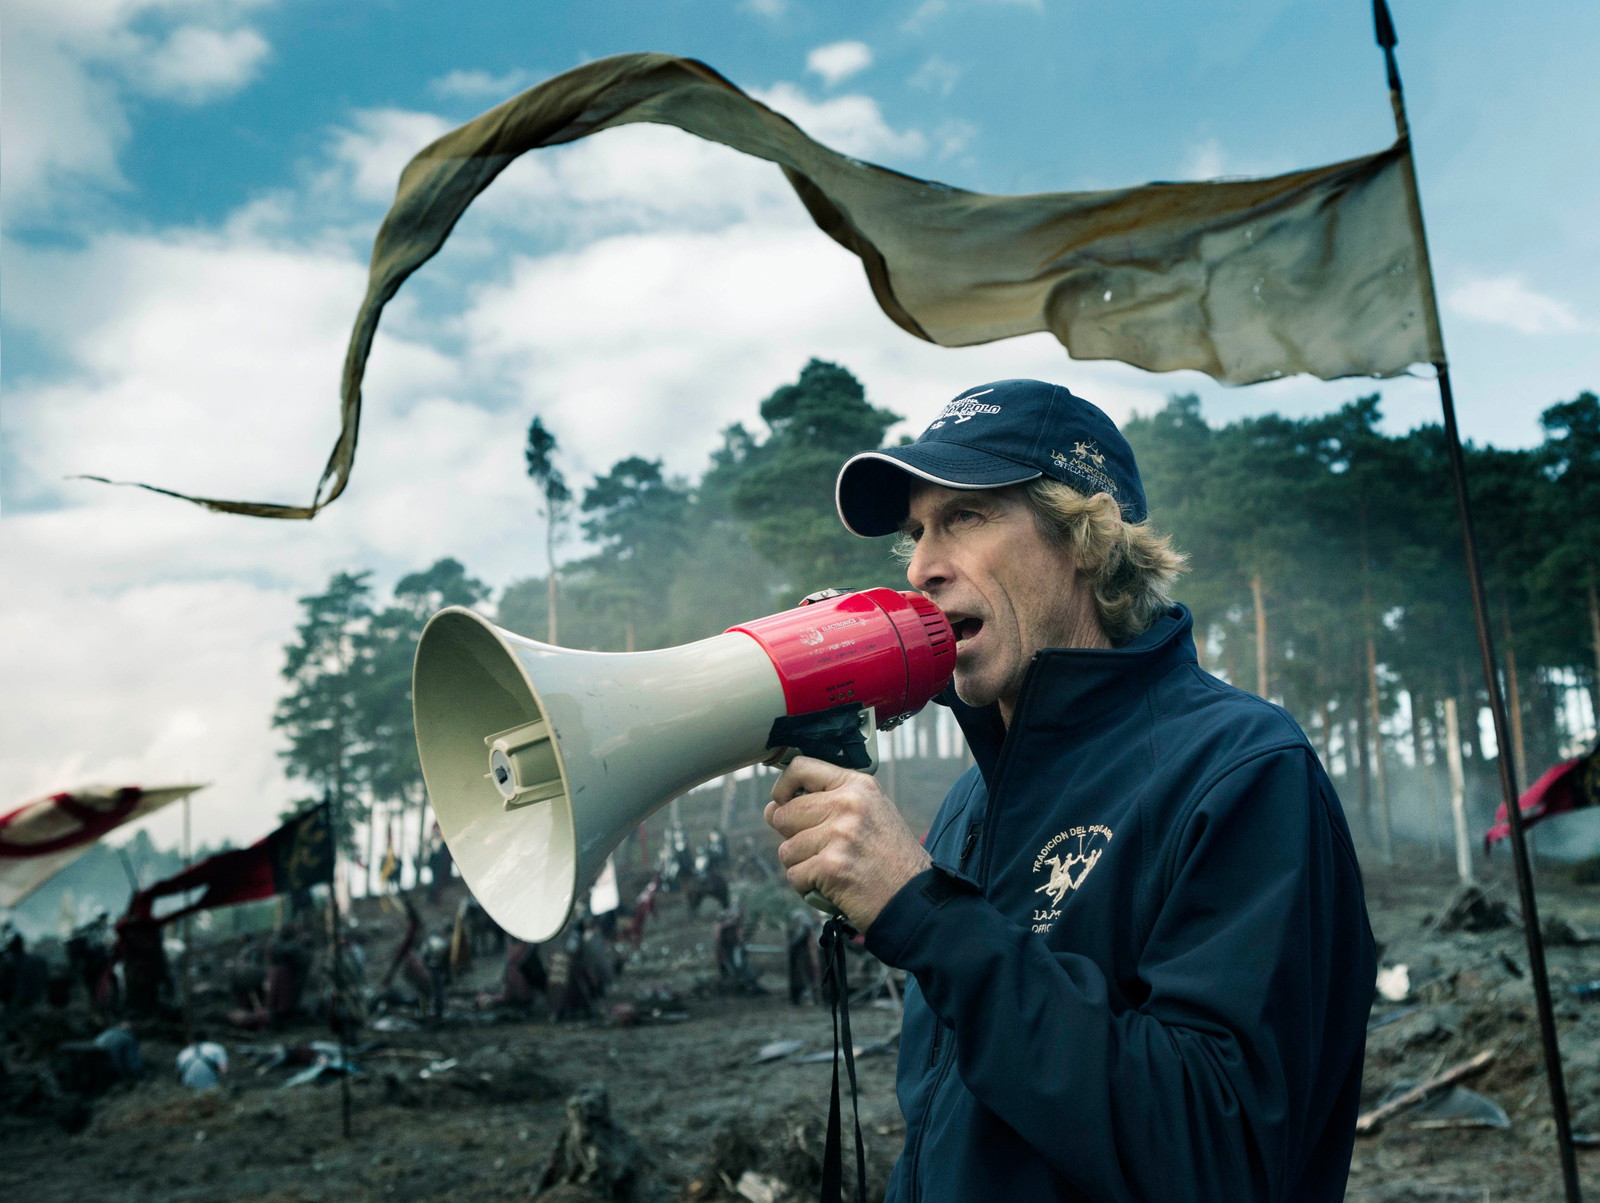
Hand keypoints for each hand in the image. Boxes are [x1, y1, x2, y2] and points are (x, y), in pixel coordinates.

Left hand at [763, 756, 930, 931]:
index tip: (784, 803)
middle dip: (793, 838)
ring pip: (786, 849)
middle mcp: (849, 804)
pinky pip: (794, 875)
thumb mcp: (870, 814)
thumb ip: (827, 803)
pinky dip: (808, 887)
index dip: (783, 788)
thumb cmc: (890, 860)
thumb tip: (772, 808)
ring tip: (833, 870)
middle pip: (784, 813)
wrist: (914, 899)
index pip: (800, 767)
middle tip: (821, 851)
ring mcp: (840, 834)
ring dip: (803, 866)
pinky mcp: (832, 865)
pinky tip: (833, 886)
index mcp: (857, 786)